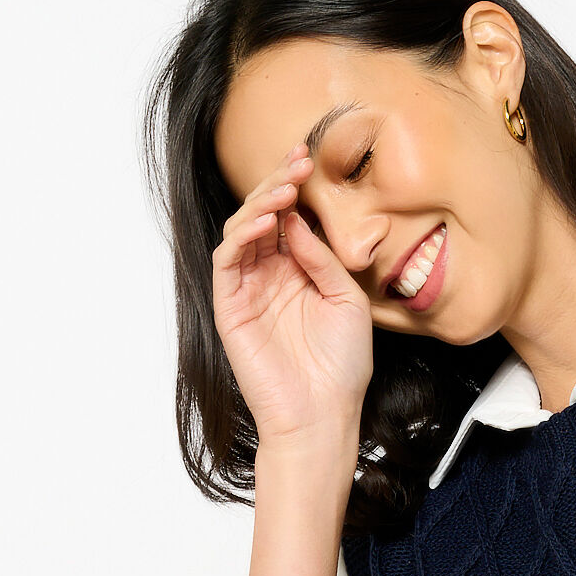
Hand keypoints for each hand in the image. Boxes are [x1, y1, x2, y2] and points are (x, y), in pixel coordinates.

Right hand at [211, 141, 372, 441]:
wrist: (323, 415)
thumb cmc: (341, 367)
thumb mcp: (347, 301)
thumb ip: (322, 257)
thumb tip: (295, 218)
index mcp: (298, 272)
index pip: (289, 218)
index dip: (294, 187)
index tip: (308, 159)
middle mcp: (270, 277)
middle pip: (263, 216)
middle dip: (277, 185)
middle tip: (297, 164)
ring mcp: (248, 291)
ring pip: (241, 231)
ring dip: (259, 204)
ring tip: (283, 189)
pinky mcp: (231, 308)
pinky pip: (227, 261)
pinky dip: (241, 236)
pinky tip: (263, 222)